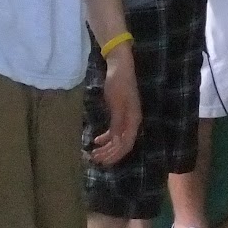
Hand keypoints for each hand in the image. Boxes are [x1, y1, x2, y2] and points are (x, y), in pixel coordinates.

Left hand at [88, 47, 140, 166]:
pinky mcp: (120, 113)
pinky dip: (106, 137)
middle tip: (94, 159)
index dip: (115, 155)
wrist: (120, 66)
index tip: (102, 161)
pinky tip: (97, 140)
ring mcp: (127, 118)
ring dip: (107, 147)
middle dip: (109, 153)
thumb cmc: (118, 83)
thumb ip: (117, 123)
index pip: (126, 145)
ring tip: (94, 153)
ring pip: (118, 139)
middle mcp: (132, 122)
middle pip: (122, 144)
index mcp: (133, 120)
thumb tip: (117, 142)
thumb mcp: (116, 103)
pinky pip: (115, 131)